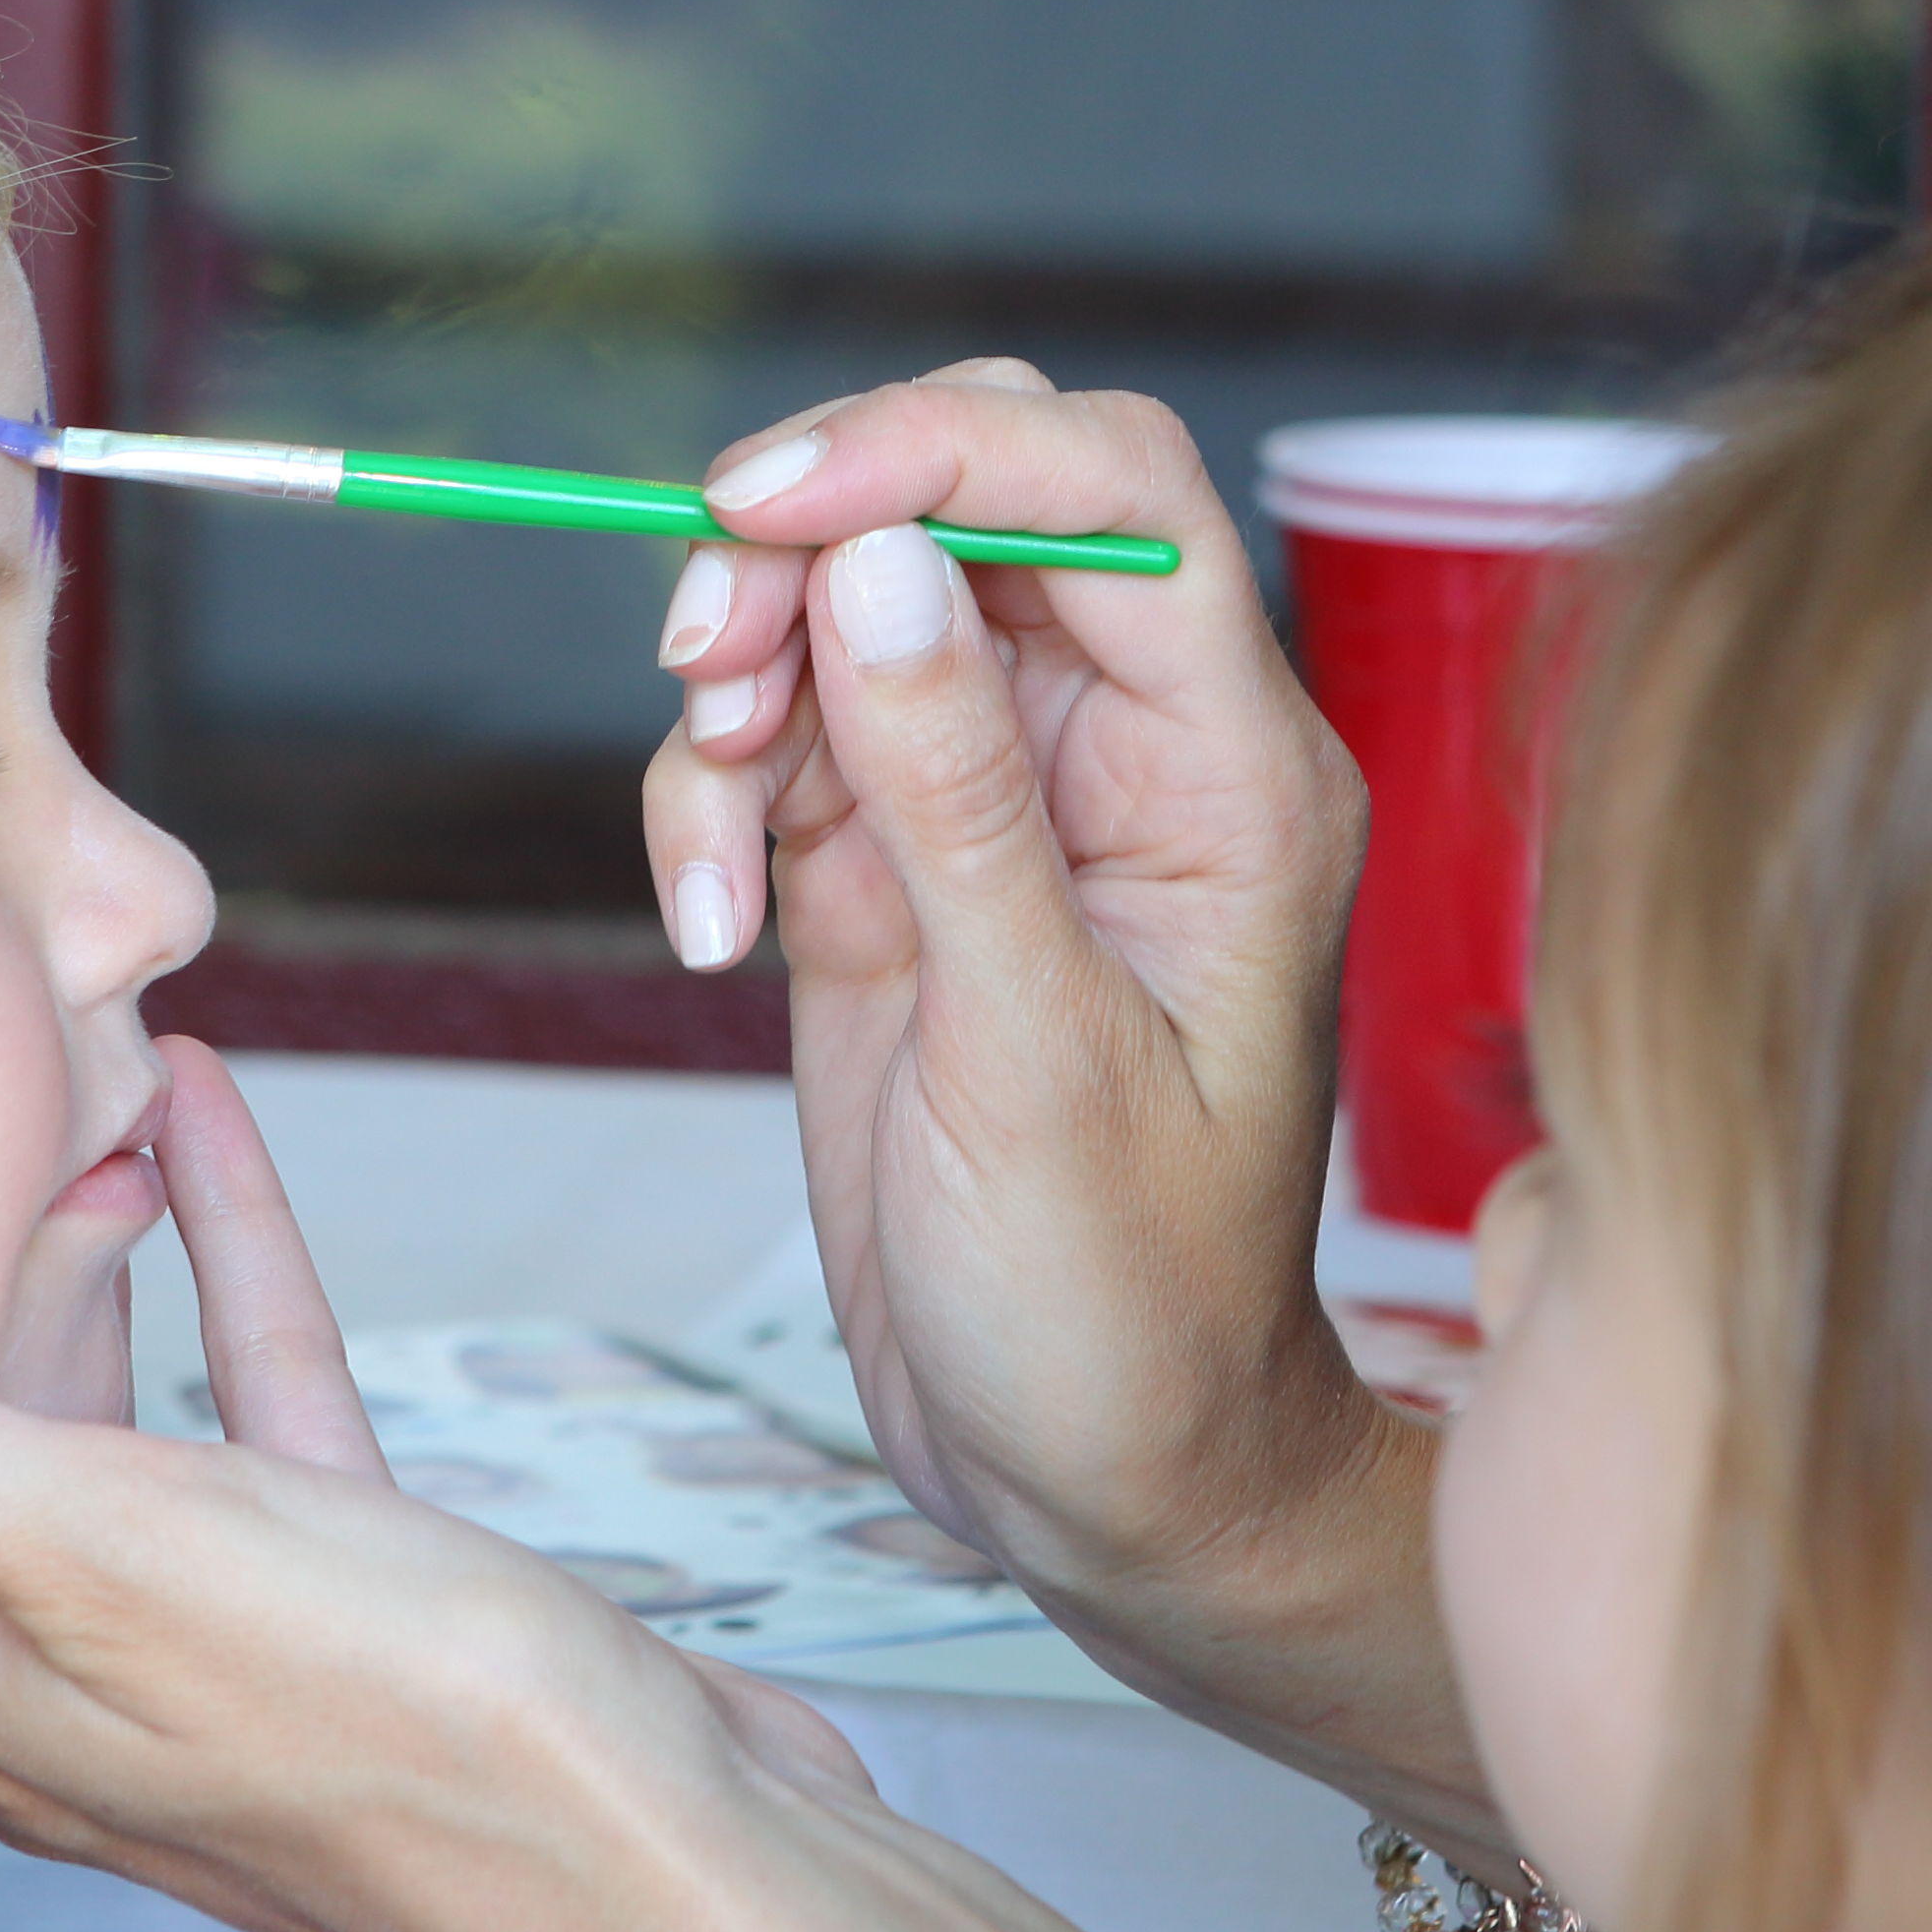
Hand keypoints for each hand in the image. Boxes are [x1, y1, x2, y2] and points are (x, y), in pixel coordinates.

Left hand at [0, 1042, 1209, 1931]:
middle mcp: (53, 1669)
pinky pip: (245, 1397)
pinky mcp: (344, 1592)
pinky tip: (211, 1120)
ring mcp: (200, 1635)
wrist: (671, 1855)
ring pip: (84, 1420)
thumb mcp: (98, 1551)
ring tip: (42, 1088)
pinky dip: (218, 1259)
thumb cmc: (407, 1733)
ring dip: (56, 1261)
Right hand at [637, 372, 1487, 1832]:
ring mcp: (1001, 805)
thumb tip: (884, 566)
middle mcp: (1123, 755)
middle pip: (964, 506)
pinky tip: (710, 932)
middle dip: (809, 542)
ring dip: (738, 678)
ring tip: (711, 841)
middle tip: (700, 652)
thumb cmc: (1125, 1310)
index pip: (1109, 494)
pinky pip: (781, 743)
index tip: (768, 504)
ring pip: (845, 611)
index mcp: (1230, 772)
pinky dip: (711, 801)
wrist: (1094, 1484)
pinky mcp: (892, 872)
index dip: (939, 447)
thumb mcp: (1035, 1060)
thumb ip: (957, 802)